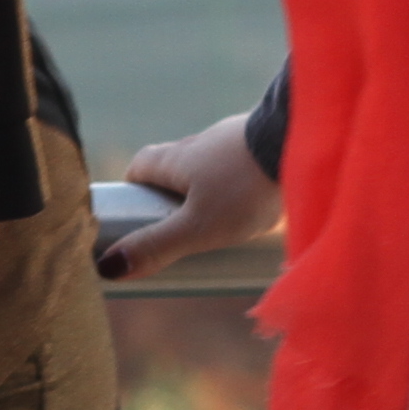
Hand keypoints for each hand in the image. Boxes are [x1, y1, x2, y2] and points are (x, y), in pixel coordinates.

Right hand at [101, 113, 281, 279]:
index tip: (138, 213)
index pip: (140, 166)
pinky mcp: (262, 145)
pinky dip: (240, 183)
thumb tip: (108, 267)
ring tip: (222, 221)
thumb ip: (157, 247)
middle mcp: (199, 144)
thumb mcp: (197, 227)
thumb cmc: (244, 187)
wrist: (300, 143)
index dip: (134, 188)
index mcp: (175, 158)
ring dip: (208, 189)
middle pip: (173, 166)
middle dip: (171, 193)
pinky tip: (255, 203)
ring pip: (210, 165)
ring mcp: (233, 141)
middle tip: (180, 226)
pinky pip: (241, 164)